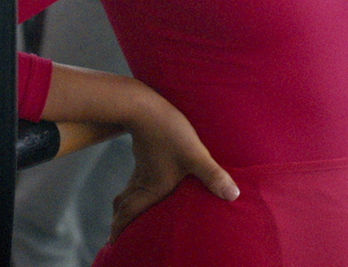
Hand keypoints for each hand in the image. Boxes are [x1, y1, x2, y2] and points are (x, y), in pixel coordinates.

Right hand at [111, 91, 238, 236]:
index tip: (113, 242)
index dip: (120, 229)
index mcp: (151, 187)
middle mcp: (142, 180)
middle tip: (118, 233)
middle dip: (121, 221)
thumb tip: (234, 195)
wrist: (144, 104)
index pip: (129, 214)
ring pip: (128, 191)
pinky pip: (135, 178)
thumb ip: (212, 175)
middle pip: (124, 206)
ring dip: (126, 205)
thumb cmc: (169, 131)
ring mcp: (141, 166)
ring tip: (129, 213)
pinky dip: (134, 188)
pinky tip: (145, 182)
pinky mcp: (144, 153)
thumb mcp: (195, 154)